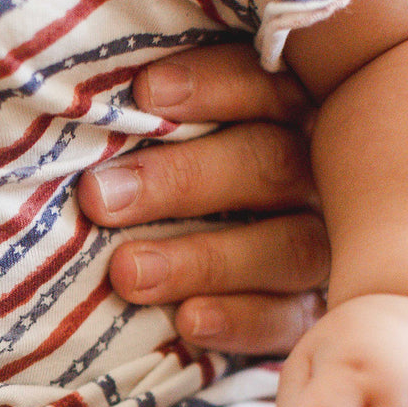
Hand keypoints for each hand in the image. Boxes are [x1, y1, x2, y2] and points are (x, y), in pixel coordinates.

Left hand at [76, 43, 328, 355]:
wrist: (205, 282)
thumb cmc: (164, 183)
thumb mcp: (165, 140)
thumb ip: (151, 121)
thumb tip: (85, 103)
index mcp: (287, 114)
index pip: (265, 86)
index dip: (212, 86)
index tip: (145, 93)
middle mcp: (316, 174)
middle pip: (269, 165)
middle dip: (180, 180)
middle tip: (99, 197)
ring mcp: (322, 245)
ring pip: (284, 247)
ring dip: (200, 260)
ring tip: (126, 271)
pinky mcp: (308, 310)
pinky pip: (287, 318)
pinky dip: (237, 320)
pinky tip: (188, 320)